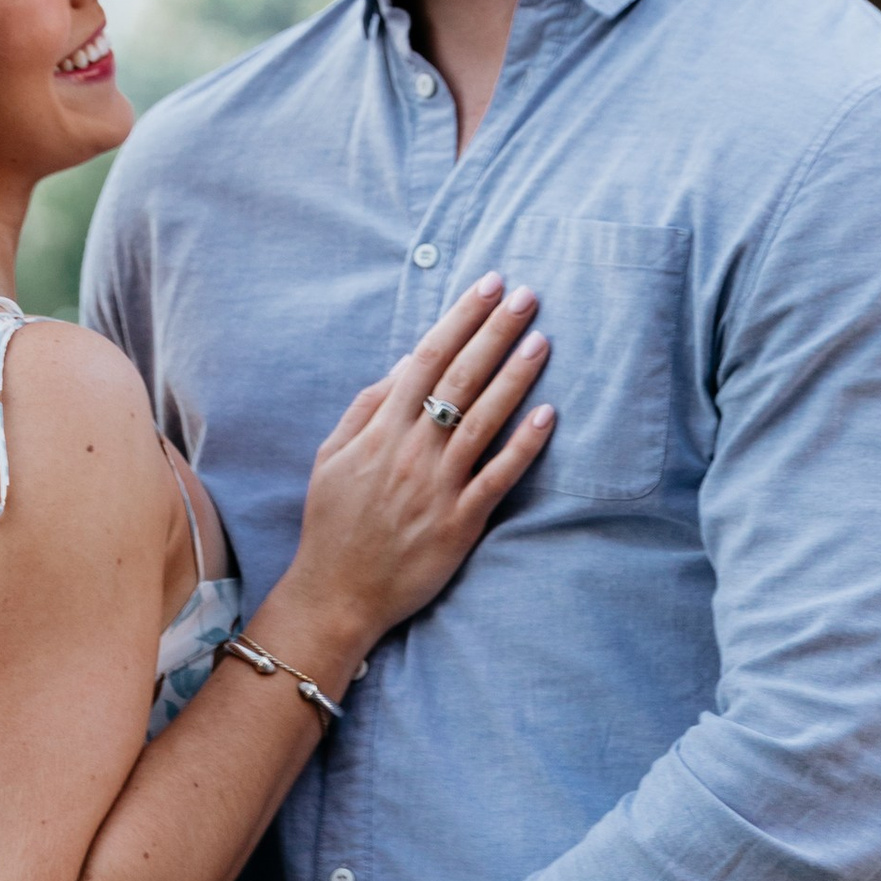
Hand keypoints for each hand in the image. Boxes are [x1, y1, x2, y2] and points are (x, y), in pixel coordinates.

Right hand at [279, 271, 552, 657]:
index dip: (459, 319)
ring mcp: (437, 488)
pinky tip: (549, 416)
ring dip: (515, 377)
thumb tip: (407, 363)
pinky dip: (524, 446)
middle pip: (459, 379)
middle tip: (526, 296)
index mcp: (380, 430)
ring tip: (541, 340)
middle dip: (494, 332)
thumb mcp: (332, 455)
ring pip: (483, 421)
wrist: (337, 594)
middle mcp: (411, 452)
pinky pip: (498, 477)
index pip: (425, 359)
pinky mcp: (460, 524)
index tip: (487, 286)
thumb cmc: (333, 521)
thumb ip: (368, 406)